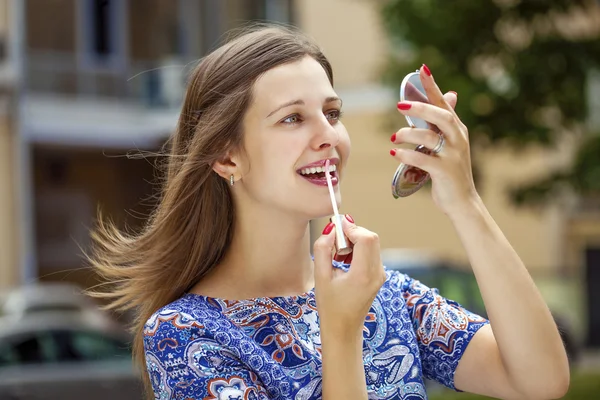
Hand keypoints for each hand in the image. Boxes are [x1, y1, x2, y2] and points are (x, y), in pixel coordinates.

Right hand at [313, 215, 385, 337]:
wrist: (343, 329)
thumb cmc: (330, 306)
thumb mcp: (320, 277)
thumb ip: (323, 250)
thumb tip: (330, 230)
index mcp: (363, 274)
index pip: (366, 238)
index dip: (351, 228)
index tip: (335, 227)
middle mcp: (377, 273)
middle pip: (371, 238)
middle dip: (352, 233)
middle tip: (335, 243)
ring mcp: (381, 274)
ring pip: (372, 244)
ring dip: (355, 241)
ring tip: (338, 255)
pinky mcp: (379, 275)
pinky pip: (372, 252)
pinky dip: (359, 249)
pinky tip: (345, 260)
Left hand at [391, 64, 479, 216]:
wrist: (462, 202)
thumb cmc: (451, 171)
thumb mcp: (451, 143)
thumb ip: (445, 122)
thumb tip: (450, 94)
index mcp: (457, 130)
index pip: (445, 103)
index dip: (433, 86)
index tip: (422, 69)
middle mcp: (458, 139)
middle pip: (441, 116)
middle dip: (420, 107)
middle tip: (400, 104)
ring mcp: (453, 156)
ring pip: (430, 137)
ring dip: (408, 134)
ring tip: (393, 138)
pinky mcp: (444, 172)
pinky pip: (423, 159)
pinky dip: (407, 155)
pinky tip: (394, 153)